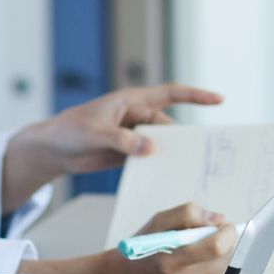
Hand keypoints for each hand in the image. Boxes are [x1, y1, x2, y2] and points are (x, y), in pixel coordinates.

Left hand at [2, 84, 220, 210]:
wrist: (55, 149)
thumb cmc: (69, 130)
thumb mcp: (94, 133)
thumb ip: (120, 140)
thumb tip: (149, 148)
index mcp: (131, 102)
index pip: (169, 94)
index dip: (195, 95)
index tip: (219, 98)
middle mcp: (137, 117)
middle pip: (171, 127)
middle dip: (187, 139)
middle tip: (208, 154)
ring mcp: (134, 136)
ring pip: (163, 146)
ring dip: (173, 157)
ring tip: (192, 171)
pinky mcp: (129, 153)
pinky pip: (151, 160)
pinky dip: (159, 168)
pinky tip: (168, 180)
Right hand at [113, 202, 237, 273]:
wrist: (130, 273)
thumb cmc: (143, 246)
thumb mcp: (157, 222)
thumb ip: (186, 214)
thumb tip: (217, 218)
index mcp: (170, 260)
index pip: (214, 247)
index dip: (226, 233)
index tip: (225, 224)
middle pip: (225, 259)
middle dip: (226, 242)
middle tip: (214, 232)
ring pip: (224, 267)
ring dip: (222, 253)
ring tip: (203, 245)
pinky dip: (216, 263)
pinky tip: (203, 257)